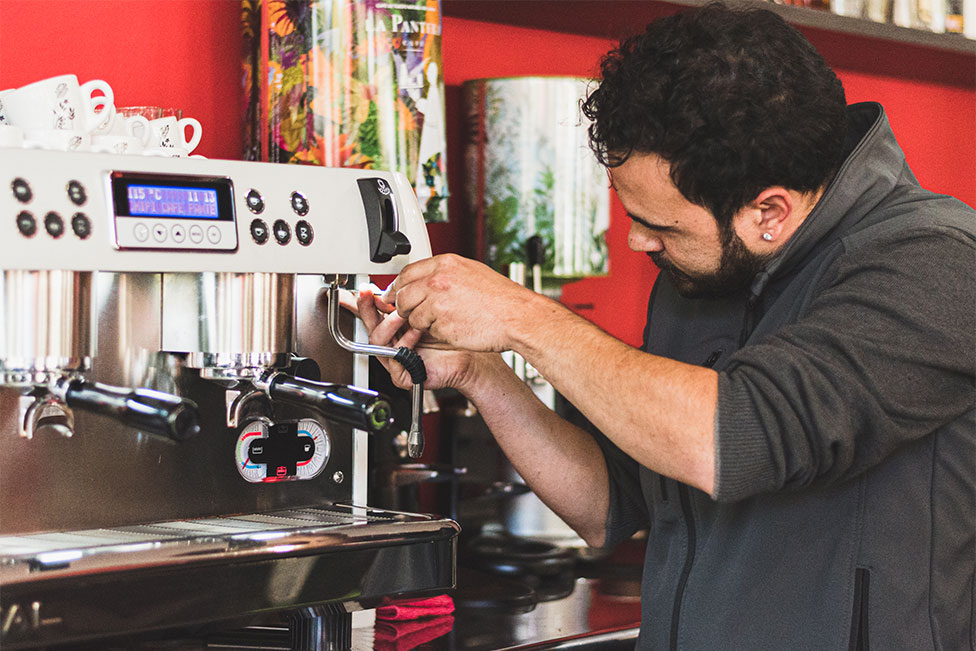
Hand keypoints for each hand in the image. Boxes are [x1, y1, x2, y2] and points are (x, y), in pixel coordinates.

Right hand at [341, 287, 485, 393]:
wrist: (475, 351)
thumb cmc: (458, 329)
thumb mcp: (433, 303)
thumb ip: (413, 293)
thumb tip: (397, 277)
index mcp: (398, 326)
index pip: (373, 313)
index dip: (365, 302)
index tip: (364, 290)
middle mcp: (395, 342)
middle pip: (371, 325)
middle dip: (370, 310)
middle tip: (378, 298)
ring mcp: (398, 359)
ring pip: (378, 340)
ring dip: (390, 324)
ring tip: (403, 315)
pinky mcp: (404, 375)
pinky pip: (394, 358)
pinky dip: (404, 343)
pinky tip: (416, 332)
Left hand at [388, 254, 539, 352]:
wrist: (517, 316)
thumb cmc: (500, 298)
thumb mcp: (471, 272)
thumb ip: (445, 274)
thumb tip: (426, 280)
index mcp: (445, 264)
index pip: (406, 273)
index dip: (399, 286)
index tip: (396, 295)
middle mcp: (437, 281)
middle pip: (403, 295)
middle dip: (404, 307)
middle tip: (414, 313)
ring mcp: (437, 303)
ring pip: (411, 315)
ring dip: (420, 322)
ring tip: (443, 321)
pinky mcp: (440, 324)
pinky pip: (426, 330)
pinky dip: (434, 332)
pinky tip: (452, 328)